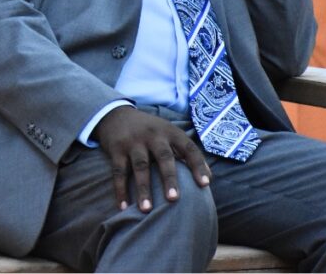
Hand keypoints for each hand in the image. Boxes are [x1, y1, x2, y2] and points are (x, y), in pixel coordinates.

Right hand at [94, 106, 210, 212]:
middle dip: (169, 178)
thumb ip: (185, 152)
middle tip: (173, 199)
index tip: (205, 184)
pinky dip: (120, 190)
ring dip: (143, 188)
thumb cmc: (150, 131)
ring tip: (147, 209)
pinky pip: (119, 172)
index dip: (198, 165)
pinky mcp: (116, 149)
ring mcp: (133, 142)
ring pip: (140, 166)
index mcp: (170, 132)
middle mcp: (153, 135)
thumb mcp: (168, 133)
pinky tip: (123, 207)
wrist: (116, 115)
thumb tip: (209, 179)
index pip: (188, 147)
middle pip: (163, 156)